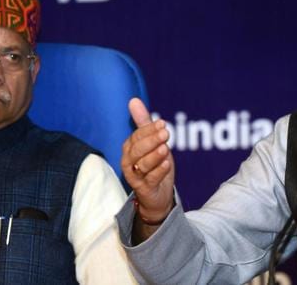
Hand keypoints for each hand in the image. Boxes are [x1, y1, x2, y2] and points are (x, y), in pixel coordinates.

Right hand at [121, 98, 174, 226]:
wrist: (157, 195)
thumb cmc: (154, 165)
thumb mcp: (152, 142)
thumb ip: (144, 123)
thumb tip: (134, 100)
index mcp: (130, 148)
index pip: (137, 136)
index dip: (149, 130)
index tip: (162, 123)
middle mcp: (129, 162)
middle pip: (137, 150)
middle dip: (151, 140)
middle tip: (166, 133)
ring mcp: (136, 176)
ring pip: (143, 165)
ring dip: (154, 156)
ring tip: (165, 149)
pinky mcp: (144, 189)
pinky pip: (151, 179)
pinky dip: (159, 171)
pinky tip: (167, 164)